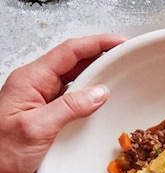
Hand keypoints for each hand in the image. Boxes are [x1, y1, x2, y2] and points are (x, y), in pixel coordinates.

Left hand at [0, 34, 125, 172]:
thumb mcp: (36, 129)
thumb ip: (69, 108)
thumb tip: (99, 92)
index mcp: (30, 80)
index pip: (69, 52)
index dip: (98, 43)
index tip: (121, 42)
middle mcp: (36, 86)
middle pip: (74, 62)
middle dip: (101, 56)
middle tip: (127, 58)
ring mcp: (41, 100)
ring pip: (75, 80)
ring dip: (97, 77)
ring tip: (121, 76)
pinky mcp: (48, 116)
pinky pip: (73, 99)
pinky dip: (91, 96)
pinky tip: (104, 101)